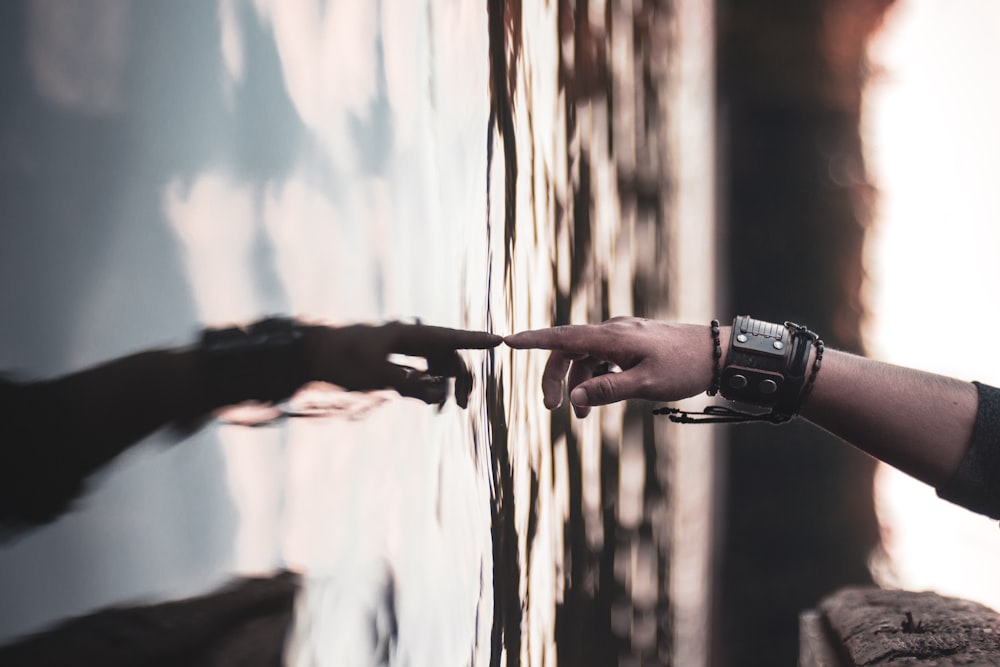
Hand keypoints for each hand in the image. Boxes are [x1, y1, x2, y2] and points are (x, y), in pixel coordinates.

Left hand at [303, 322, 500, 407]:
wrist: (311, 354)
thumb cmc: (341, 360)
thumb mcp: (375, 375)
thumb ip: (409, 384)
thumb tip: (438, 395)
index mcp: (408, 335)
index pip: (449, 337)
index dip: (475, 340)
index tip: (499, 340)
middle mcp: (409, 338)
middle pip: (447, 355)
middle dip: (460, 379)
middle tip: (463, 406)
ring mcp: (401, 349)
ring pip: (435, 365)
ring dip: (443, 385)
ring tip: (440, 409)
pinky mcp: (392, 360)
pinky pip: (420, 371)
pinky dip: (428, 385)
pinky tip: (429, 401)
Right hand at [504, 317, 716, 416]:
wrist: (719, 353)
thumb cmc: (685, 367)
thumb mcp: (646, 385)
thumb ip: (608, 391)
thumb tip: (576, 398)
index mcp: (613, 337)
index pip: (563, 336)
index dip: (534, 340)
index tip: (508, 341)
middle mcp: (614, 331)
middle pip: (569, 350)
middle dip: (555, 378)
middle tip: (551, 409)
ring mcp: (624, 336)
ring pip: (587, 358)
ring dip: (579, 384)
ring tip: (582, 418)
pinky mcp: (633, 343)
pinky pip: (604, 359)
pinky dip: (597, 379)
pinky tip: (602, 399)